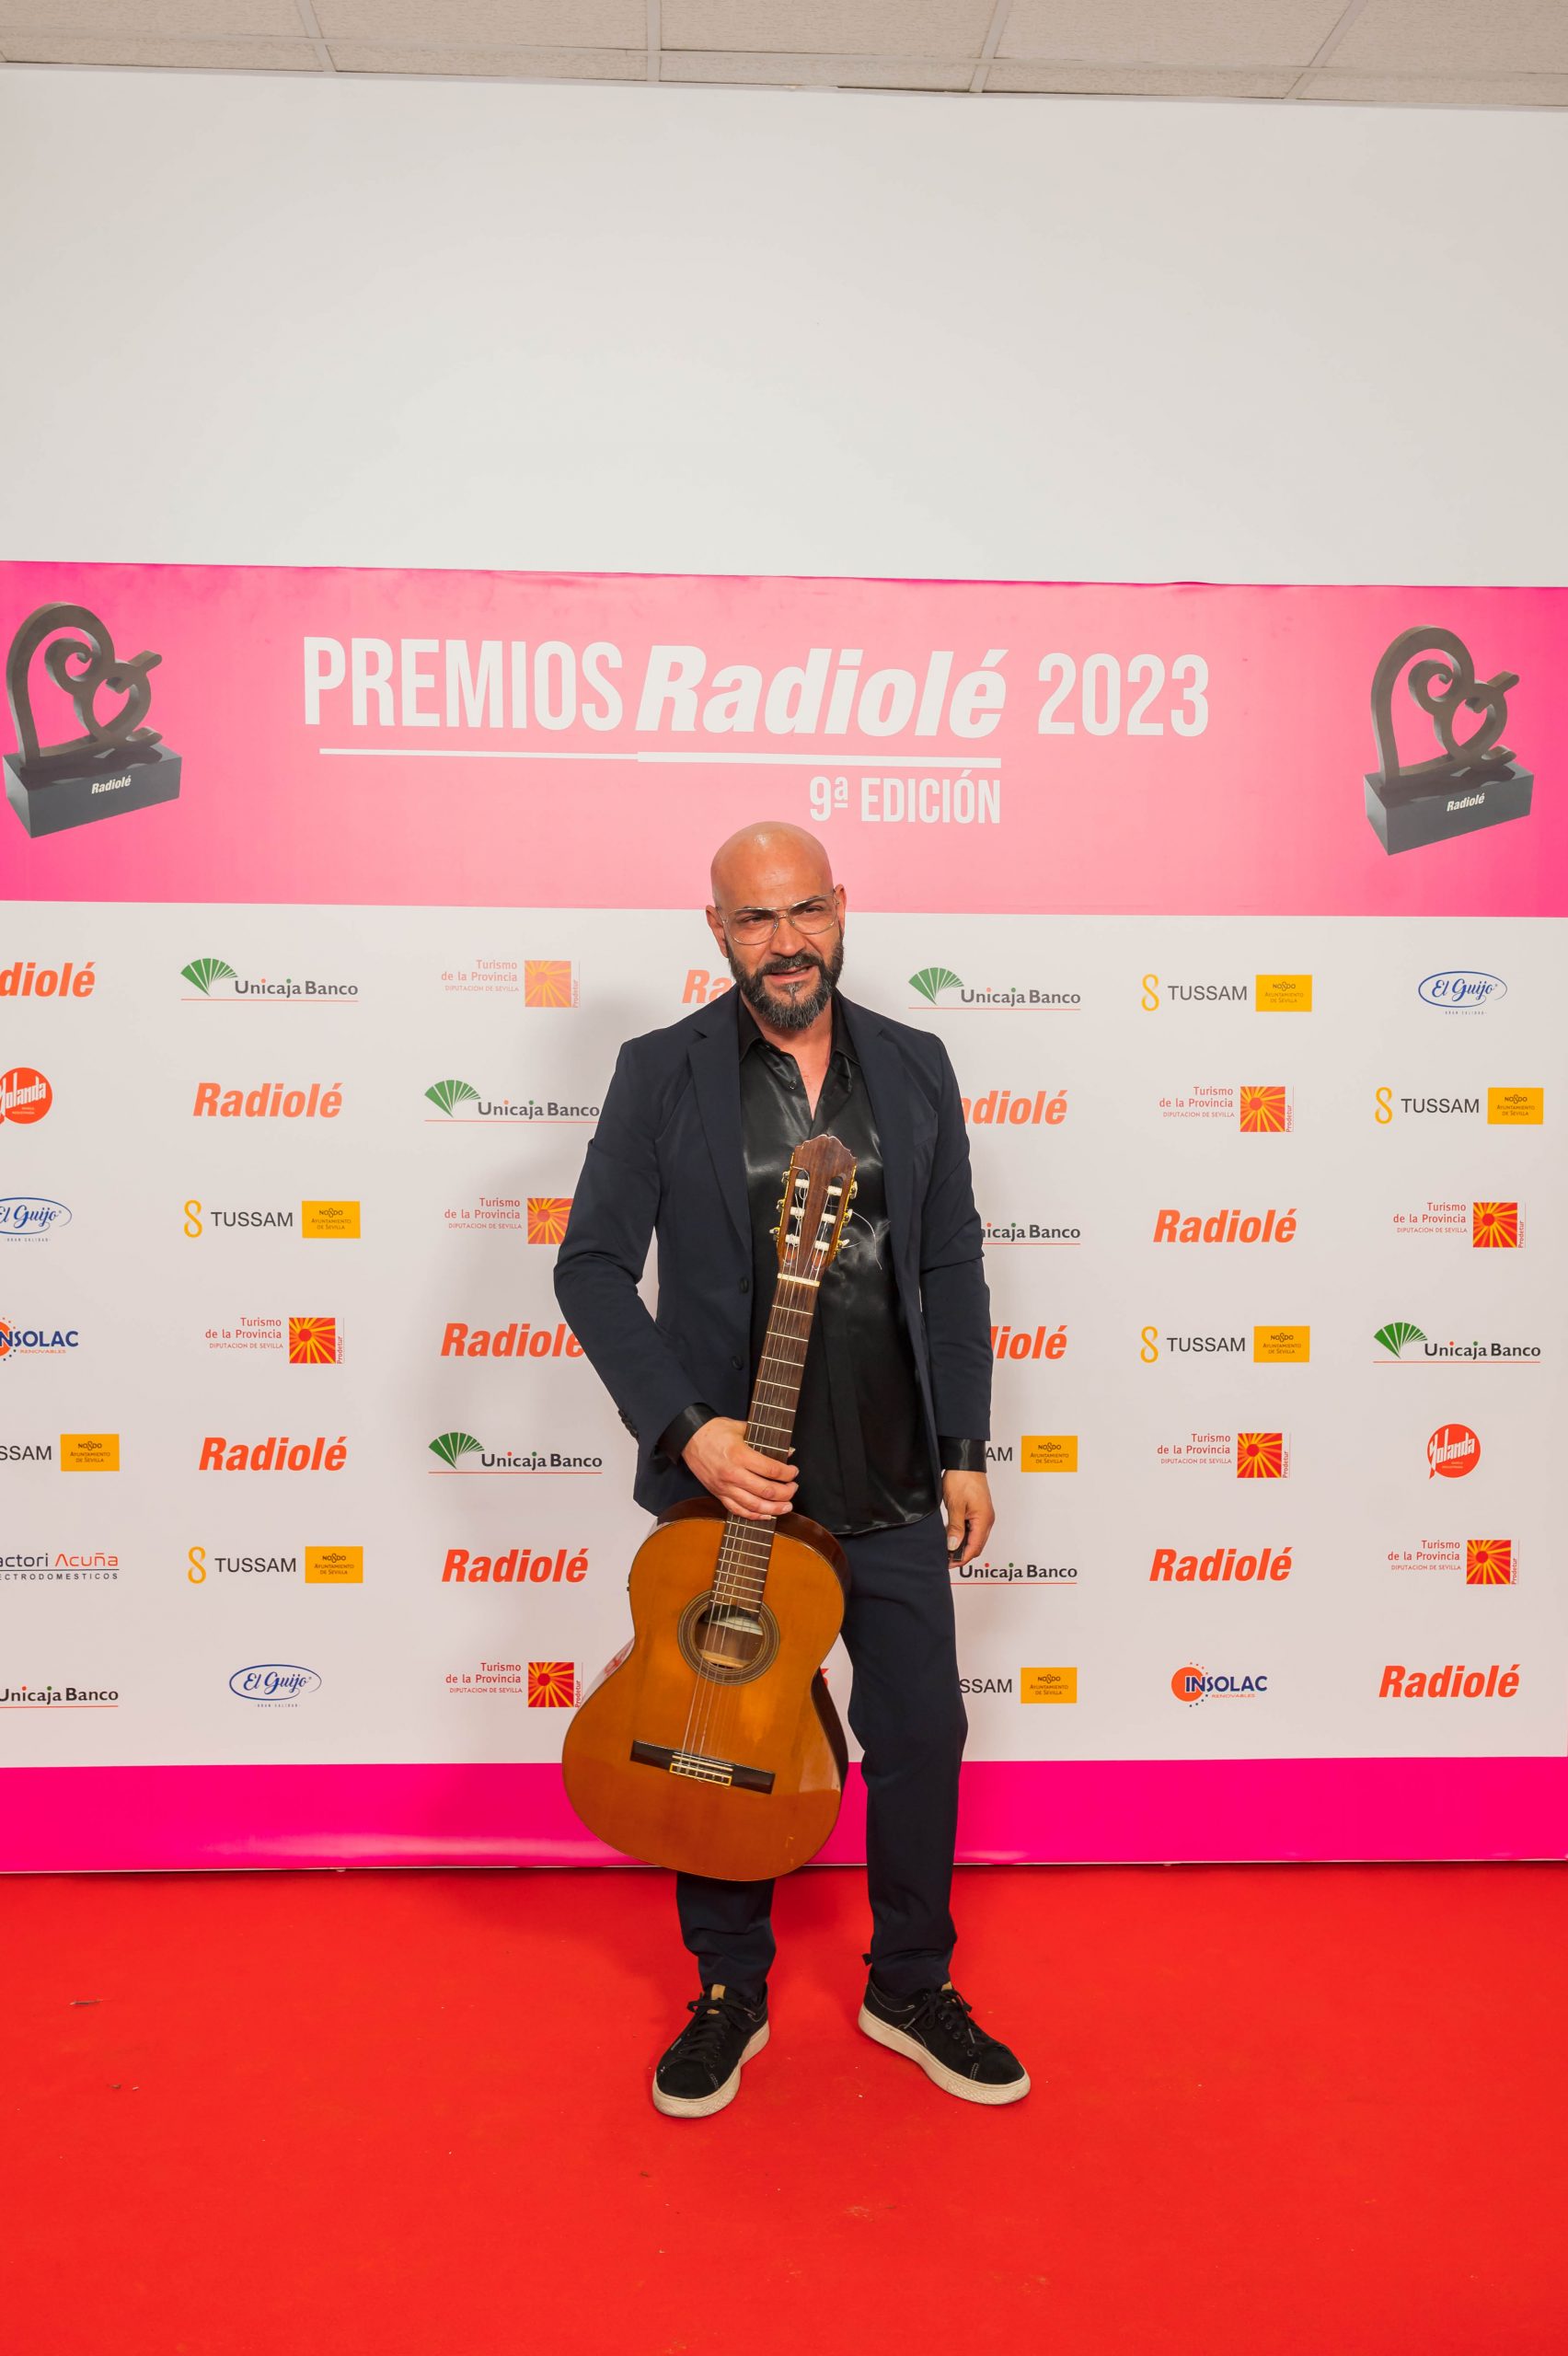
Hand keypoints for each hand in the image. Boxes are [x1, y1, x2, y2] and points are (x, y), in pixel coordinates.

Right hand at [683, 1417, 798, 1520]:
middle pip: (766, 1490)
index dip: (788, 1473)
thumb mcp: (741, 1428)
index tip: (794, 1472)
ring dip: (775, 1508)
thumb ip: (766, 1439)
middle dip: (786, 1492)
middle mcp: (733, 1474)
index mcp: (740, 1455)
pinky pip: (738, 1510)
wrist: (689, 1437)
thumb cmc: (715, 1431)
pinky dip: (755, 1516)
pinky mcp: (718, 1494)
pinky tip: (767, 1514)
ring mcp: (725, 1487)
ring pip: (755, 1505)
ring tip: (787, 1506)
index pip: (771, 1469)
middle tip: (793, 1488)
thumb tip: (789, 1450)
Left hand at [941, 1469, 993, 1567]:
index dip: (962, 1558)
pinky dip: (963, 1535)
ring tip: (946, 1548)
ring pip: (975, 1538)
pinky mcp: (979, 1511)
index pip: (975, 1548)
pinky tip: (951, 1535)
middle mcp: (987, 1519)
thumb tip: (953, 1546)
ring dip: (962, 1545)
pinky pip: (973, 1529)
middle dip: (962, 1555)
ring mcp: (984, 1515)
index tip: (949, 1563)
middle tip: (946, 1559)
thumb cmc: (962, 1479)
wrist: (965, 1462)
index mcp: (984, 1519)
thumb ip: (955, 1528)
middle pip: (977, 1545)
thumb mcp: (955, 1505)